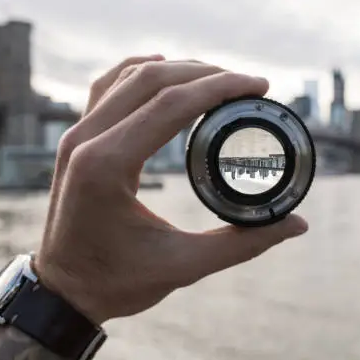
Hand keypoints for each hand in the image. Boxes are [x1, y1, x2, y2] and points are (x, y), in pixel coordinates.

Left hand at [34, 56, 308, 323]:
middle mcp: (86, 141)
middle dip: (206, 73)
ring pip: (129, 76)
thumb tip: (297, 225)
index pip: (172, 104)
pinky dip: (138, 71)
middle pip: (151, 80)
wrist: (62, 291)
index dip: (221, 87)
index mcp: (108, 167)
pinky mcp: (76, 140)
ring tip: (217, 77)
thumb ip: (244, 243)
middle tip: (246, 83)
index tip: (258, 85)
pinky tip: (163, 67)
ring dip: (177, 70)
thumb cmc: (117, 282)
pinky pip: (107, 87)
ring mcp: (76, 136)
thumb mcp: (184, 266)